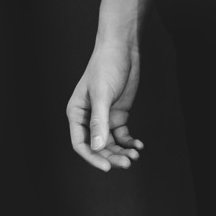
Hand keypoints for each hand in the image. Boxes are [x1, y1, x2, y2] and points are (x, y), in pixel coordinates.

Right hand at [66, 42, 142, 171]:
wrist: (122, 48)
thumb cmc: (106, 66)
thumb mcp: (102, 94)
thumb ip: (99, 121)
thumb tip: (97, 148)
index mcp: (77, 113)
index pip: (81, 144)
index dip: (93, 158)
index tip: (107, 168)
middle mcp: (89, 119)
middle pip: (98, 146)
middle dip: (112, 156)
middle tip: (128, 163)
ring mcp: (104, 117)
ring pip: (111, 143)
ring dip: (121, 151)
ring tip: (135, 155)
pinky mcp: (118, 114)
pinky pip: (122, 135)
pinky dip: (129, 142)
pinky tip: (138, 145)